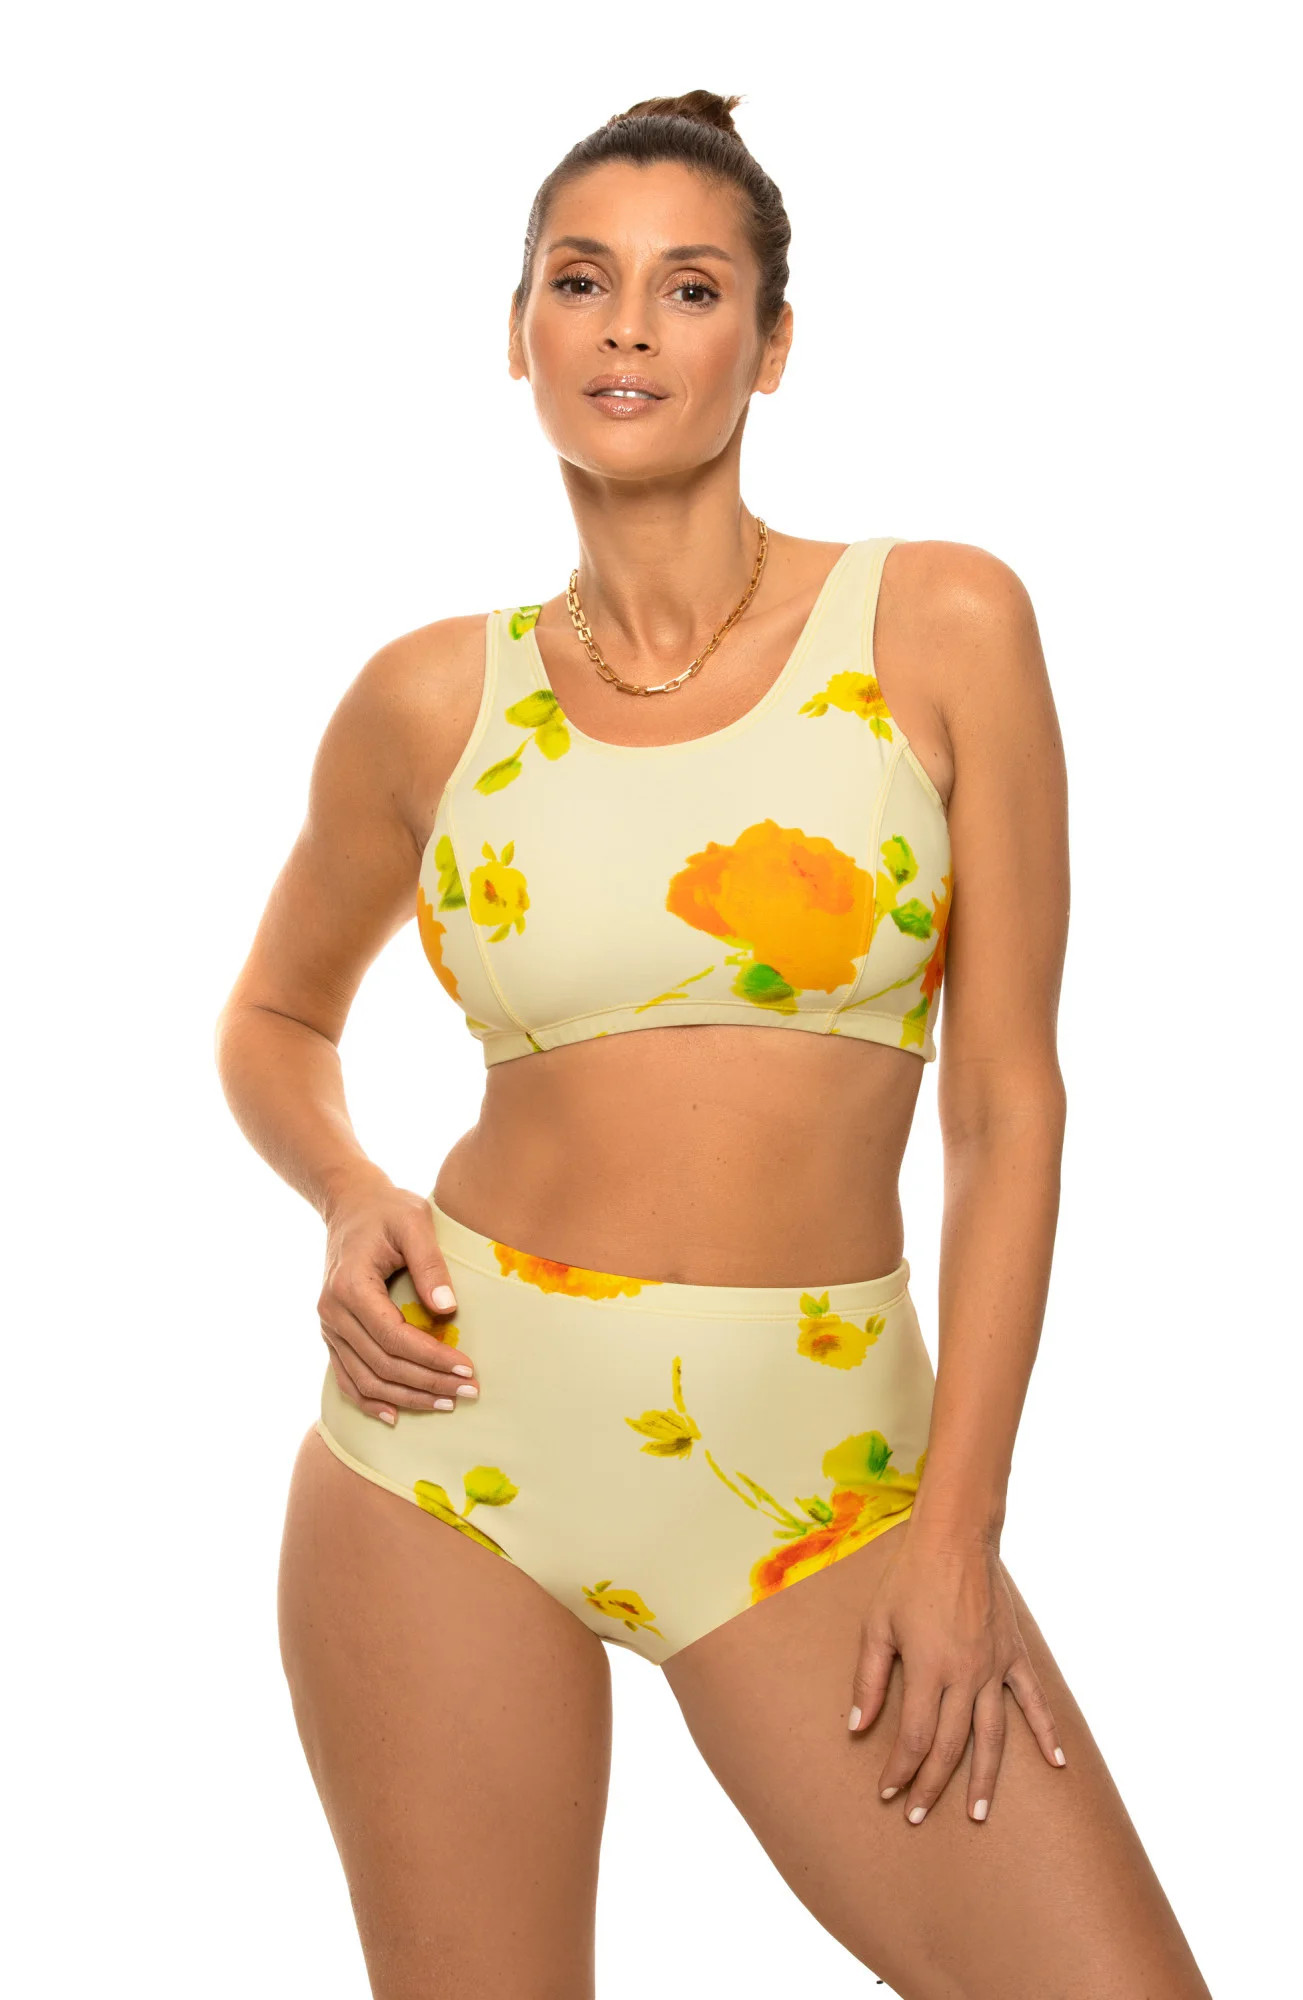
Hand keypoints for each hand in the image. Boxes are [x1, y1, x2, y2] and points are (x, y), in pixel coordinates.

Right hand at [317, 1170, 476, 1424]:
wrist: (350, 1204)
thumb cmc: (387, 1210)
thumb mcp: (414, 1222)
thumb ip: (430, 1265)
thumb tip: (448, 1311)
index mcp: (350, 1286)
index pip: (394, 1337)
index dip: (432, 1359)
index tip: (467, 1368)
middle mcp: (332, 1312)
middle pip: (382, 1364)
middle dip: (428, 1383)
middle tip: (469, 1392)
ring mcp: (328, 1326)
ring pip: (365, 1379)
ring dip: (406, 1398)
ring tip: (446, 1404)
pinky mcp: (333, 1334)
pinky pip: (347, 1377)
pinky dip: (370, 1400)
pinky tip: (395, 1415)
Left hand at [846, 1532, 1065, 1822]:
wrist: (955, 1538)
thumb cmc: (908, 1579)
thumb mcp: (877, 1625)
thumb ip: (868, 1679)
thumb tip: (856, 1727)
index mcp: (929, 1669)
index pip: (916, 1737)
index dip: (901, 1769)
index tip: (887, 1790)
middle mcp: (966, 1675)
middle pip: (951, 1746)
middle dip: (933, 1785)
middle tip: (918, 1815)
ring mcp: (994, 1667)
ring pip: (993, 1736)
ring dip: (985, 1778)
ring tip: (978, 1813)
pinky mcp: (1014, 1655)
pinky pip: (1034, 1701)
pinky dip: (1046, 1732)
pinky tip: (1057, 1763)